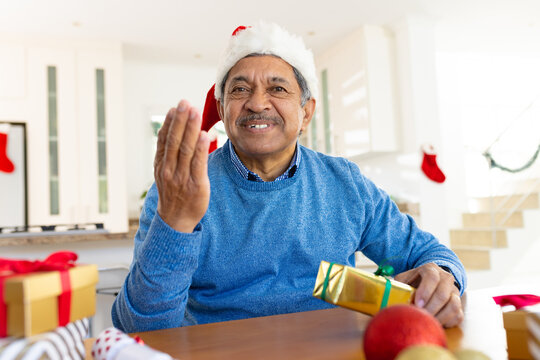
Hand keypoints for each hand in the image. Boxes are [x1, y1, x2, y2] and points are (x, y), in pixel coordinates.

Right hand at [154, 100, 210, 232]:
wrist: (176, 221)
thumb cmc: (174, 195)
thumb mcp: (166, 174)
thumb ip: (171, 155)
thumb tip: (178, 133)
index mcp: (161, 166)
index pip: (164, 140)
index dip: (169, 123)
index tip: (175, 108)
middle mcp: (169, 170)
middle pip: (174, 141)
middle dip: (180, 121)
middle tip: (185, 103)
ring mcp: (181, 177)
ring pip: (185, 149)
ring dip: (190, 129)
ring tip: (195, 112)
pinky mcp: (196, 185)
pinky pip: (198, 164)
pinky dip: (200, 148)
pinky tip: (204, 134)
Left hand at [394, 263, 463, 327]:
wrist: (432, 280)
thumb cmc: (414, 282)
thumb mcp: (405, 279)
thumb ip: (399, 285)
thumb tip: (389, 295)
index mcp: (431, 269)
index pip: (431, 277)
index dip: (425, 291)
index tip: (417, 304)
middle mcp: (446, 278)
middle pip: (443, 294)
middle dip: (430, 308)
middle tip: (420, 317)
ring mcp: (455, 292)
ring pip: (453, 305)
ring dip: (439, 317)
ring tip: (427, 322)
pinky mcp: (460, 305)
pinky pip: (458, 315)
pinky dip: (447, 322)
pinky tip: (435, 323)